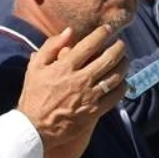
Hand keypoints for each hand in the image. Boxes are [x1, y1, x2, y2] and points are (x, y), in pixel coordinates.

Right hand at [17, 25, 127, 154]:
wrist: (35, 127)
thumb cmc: (34, 95)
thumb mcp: (35, 67)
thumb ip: (51, 46)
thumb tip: (69, 31)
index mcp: (65, 67)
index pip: (90, 44)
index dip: (102, 34)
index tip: (108, 29)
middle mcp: (80, 80)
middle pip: (108, 58)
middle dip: (119, 47)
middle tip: (121, 43)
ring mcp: (89, 96)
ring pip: (115, 76)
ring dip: (124, 65)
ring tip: (124, 59)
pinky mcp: (94, 111)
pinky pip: (115, 96)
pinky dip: (122, 86)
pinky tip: (122, 81)